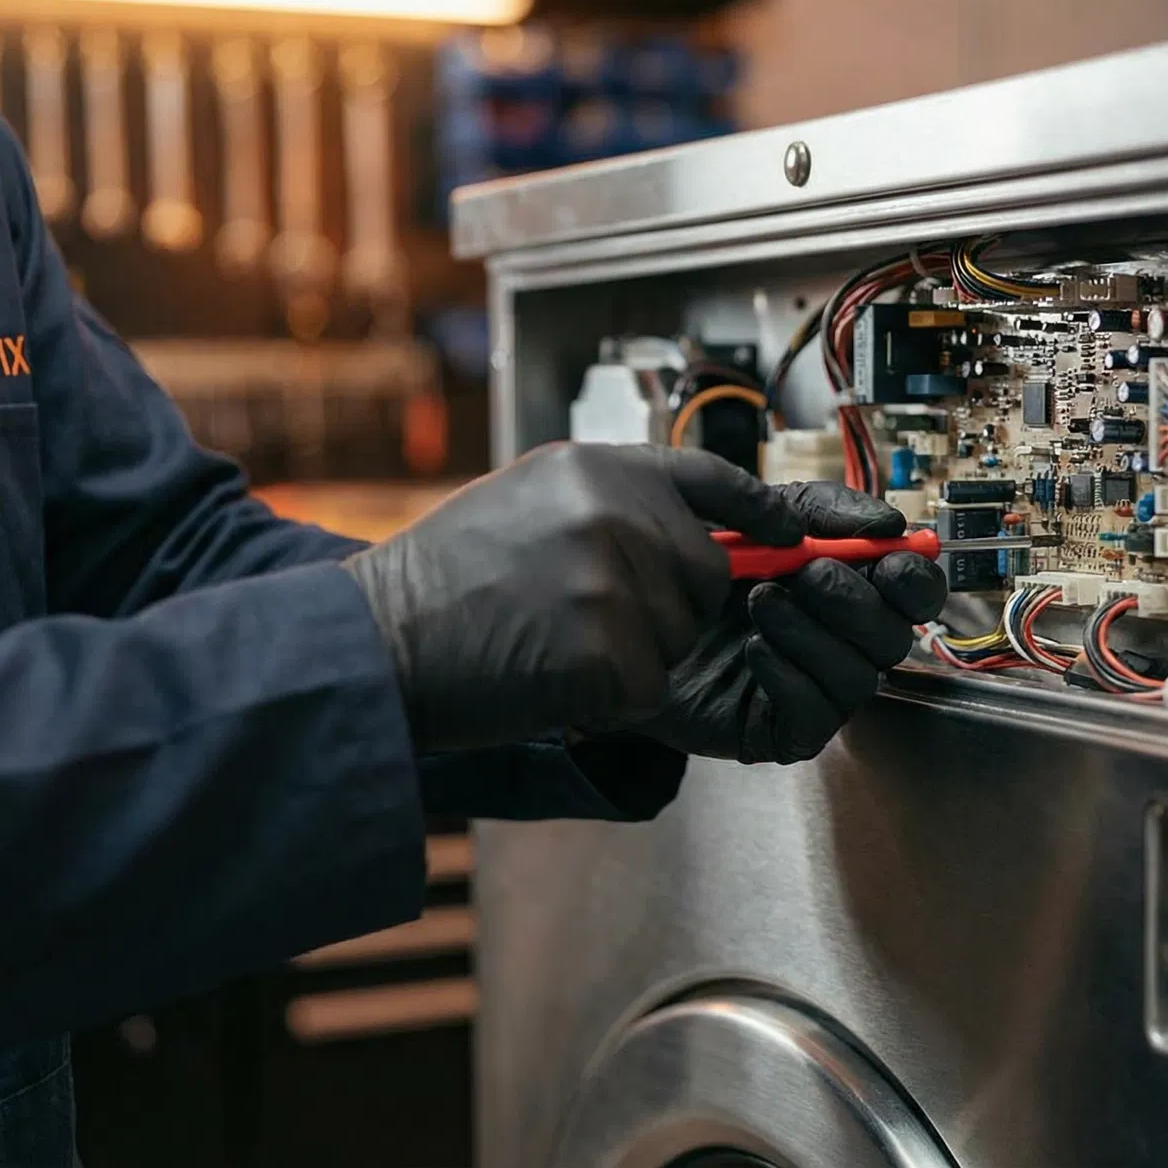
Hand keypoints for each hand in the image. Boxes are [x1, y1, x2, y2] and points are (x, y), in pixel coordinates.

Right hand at [343, 443, 803, 748]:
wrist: (379, 643)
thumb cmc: (444, 579)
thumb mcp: (527, 499)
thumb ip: (606, 500)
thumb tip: (683, 522)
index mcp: (595, 469)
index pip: (707, 476)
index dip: (756, 506)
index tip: (788, 530)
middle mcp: (614, 514)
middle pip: (704, 571)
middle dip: (667, 605)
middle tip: (583, 618)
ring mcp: (614, 582)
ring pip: (679, 635)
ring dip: (634, 654)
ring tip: (553, 641)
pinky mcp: (610, 653)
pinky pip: (650, 687)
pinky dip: (611, 699)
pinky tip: (550, 677)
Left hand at [609, 482, 948, 764]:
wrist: (613, 614)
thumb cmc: (682, 562)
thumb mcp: (745, 511)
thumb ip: (814, 506)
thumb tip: (887, 522)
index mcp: (844, 583)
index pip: (912, 589)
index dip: (912, 574)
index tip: (885, 553)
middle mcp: (839, 640)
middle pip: (897, 634)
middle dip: (857, 601)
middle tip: (807, 573)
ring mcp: (813, 687)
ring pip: (860, 676)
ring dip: (815, 633)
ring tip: (759, 603)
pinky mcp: (779, 729)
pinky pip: (816, 715)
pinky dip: (790, 675)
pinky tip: (752, 647)